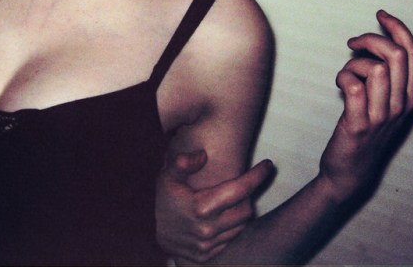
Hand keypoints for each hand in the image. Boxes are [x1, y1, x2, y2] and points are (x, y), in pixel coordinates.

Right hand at [155, 150, 273, 262]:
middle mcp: (207, 229)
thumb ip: (183, 162)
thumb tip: (203, 156)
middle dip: (248, 195)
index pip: (241, 190)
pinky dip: (231, 228)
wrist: (145, 229)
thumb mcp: (167, 176)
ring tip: (231, 199)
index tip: (268, 165)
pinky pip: (229, 241)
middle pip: (246, 210)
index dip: (257, 176)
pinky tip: (222, 216)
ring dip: (240, 212)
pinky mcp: (205, 255)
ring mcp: (207, 245)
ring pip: (240, 227)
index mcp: (201, 207)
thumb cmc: (160, 198)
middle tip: (244, 184)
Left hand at [318, 10, 412, 202]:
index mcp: (410, 97)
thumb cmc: (364, 130)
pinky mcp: (358, 125)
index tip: (381, 15)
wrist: (349, 171)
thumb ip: (384, 76)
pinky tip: (339, 84)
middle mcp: (401, 106)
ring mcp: (381, 116)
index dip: (399, 29)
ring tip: (346, 73)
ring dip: (355, 62)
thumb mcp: (383, 102)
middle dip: (372, 38)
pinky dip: (343, 76)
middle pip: (397, 55)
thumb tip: (371, 43)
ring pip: (376, 68)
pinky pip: (353, 87)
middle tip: (353, 42)